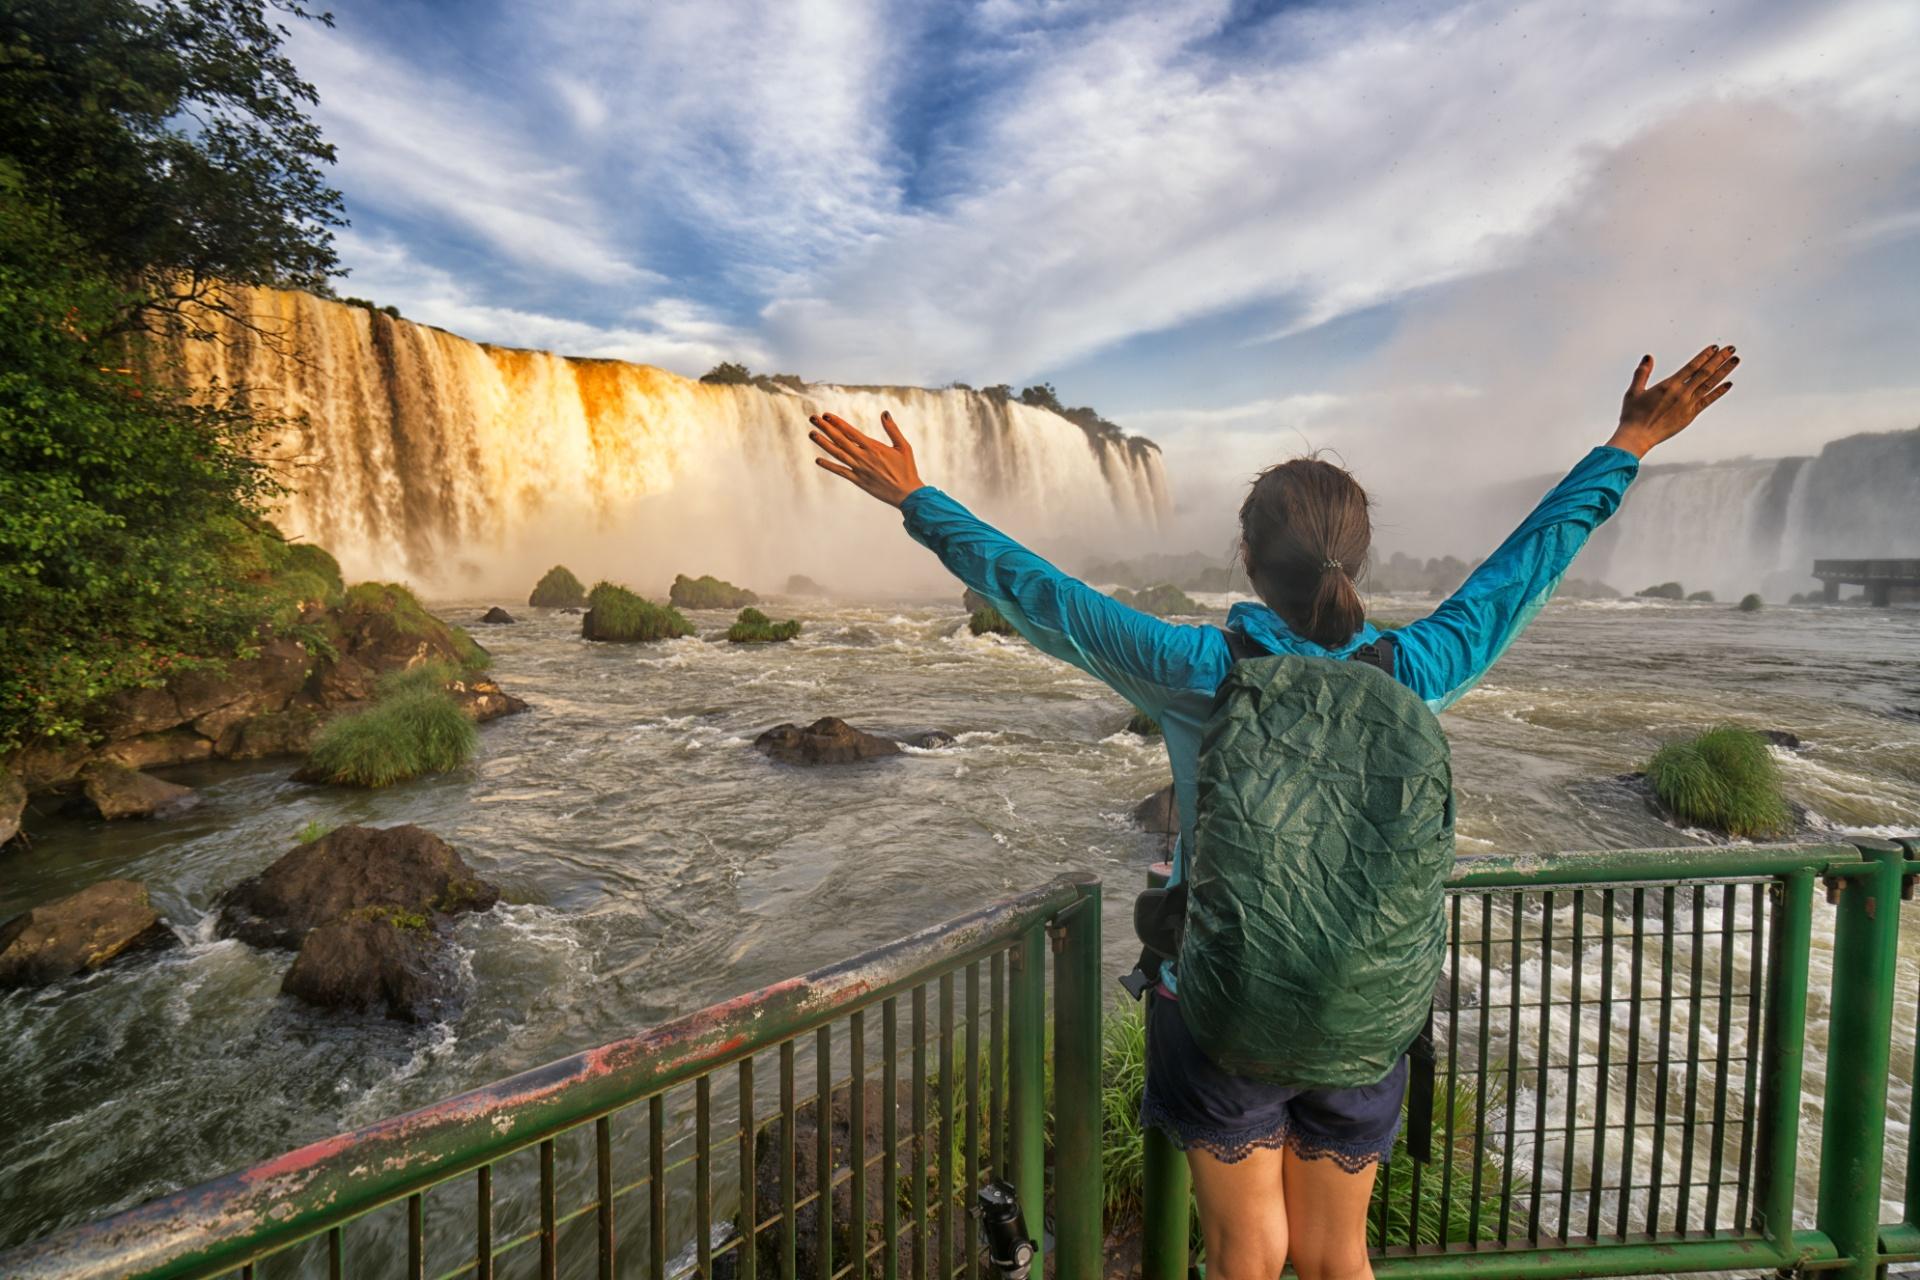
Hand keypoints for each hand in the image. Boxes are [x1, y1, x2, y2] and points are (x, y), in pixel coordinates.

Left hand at [808, 411, 925, 507]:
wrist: (907, 494)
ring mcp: (859, 469)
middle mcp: (863, 457)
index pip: (850, 431)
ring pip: (837, 454)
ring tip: (812, 434)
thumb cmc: (907, 469)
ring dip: (823, 443)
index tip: (826, 415)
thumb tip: (884, 413)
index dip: (837, 422)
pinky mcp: (858, 481)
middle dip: (825, 428)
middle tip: (813, 418)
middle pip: (840, 440)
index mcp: (874, 447)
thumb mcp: (903, 446)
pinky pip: (840, 472)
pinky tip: (818, 460)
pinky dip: (829, 466)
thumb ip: (892, 429)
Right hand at [1607, 344, 1738, 457]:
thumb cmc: (1632, 415)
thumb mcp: (1634, 391)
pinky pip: (1708, 401)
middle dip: (1719, 359)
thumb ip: (1642, 373)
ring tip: (1735, 361)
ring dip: (1724, 371)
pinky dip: (1719, 392)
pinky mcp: (1690, 415)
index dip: (1705, 355)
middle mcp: (1681, 393)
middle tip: (1731, 349)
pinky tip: (1728, 384)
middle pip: (1705, 372)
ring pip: (1710, 384)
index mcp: (1668, 385)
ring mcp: (1687, 404)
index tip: (1715, 347)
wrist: (1637, 436)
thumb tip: (1648, 357)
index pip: (1692, 366)